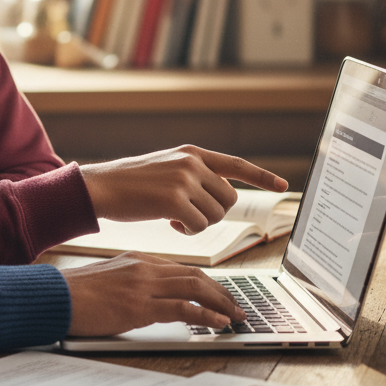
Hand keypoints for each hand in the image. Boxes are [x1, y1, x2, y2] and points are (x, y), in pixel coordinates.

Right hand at [62, 252, 245, 335]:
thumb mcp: (110, 279)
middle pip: (194, 274)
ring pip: (194, 287)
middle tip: (238, 305)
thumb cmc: (76, 292)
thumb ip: (133, 284)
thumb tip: (153, 300)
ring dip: (221, 302)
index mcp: (138, 259)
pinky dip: (205, 314)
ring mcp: (143, 286)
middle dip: (221, 291)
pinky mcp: (139, 306)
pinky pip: (182, 308)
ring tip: (236, 315)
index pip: (181, 268)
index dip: (207, 282)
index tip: (221, 294)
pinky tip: (218, 322)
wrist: (55, 296)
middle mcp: (144, 268)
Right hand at [80, 145, 287, 234]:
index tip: (283, 184)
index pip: (236, 164)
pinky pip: (199, 227)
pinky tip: (170, 225)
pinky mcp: (175, 201)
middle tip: (189, 216)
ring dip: (199, 224)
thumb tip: (222, 193)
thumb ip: (194, 174)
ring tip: (175, 219)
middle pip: (229, 199)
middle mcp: (192, 163)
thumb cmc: (131, 183)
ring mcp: (184, 180)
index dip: (261, 176)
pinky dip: (188, 232)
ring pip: (215, 215)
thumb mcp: (166, 167)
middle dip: (214, 213)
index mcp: (192, 153)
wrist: (102, 186)